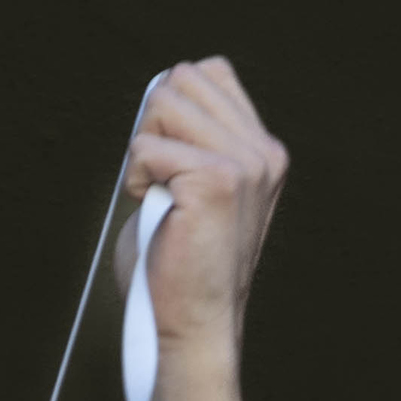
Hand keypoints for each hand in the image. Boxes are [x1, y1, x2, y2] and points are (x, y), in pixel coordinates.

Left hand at [122, 57, 286, 350]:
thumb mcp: (197, 185)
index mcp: (264, 152)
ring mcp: (244, 165)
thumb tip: (163, 88)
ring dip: (144, 149)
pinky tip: (155, 212)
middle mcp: (262, 153)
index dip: (173, 109)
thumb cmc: (181, 265)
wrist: (193, 327)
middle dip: (154, 124)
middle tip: (161, 182)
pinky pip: (146, 146)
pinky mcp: (216, 181)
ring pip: (163, 102)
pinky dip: (136, 178)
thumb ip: (193, 135)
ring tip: (159, 196)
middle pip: (183, 78)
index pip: (210, 73)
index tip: (173, 163)